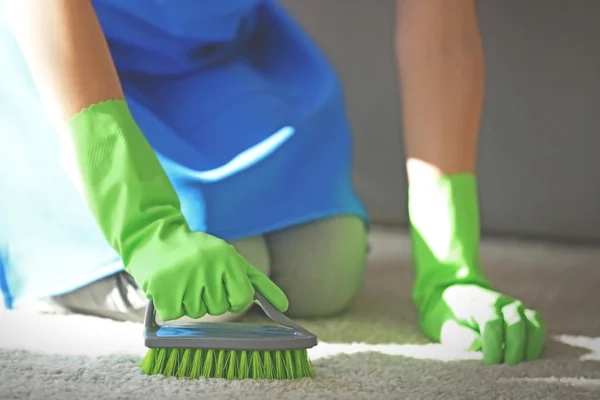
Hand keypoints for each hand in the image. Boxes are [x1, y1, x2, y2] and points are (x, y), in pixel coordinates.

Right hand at [127, 227, 288, 320]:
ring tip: (182, 278)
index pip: (242, 299)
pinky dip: (171, 304)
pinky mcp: (162, 289)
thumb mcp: (231, 259)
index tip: (221, 286)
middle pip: (218, 309)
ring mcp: (184, 278)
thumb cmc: (198, 252)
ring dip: (189, 300)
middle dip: (209, 298)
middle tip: (197, 277)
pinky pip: (175, 314)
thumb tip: (284, 307)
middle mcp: (207, 267)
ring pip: (196, 313)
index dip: (232, 298)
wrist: (154, 235)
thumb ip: (258, 283)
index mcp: (227, 258)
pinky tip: (169, 285)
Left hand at [419, 284, 545, 364]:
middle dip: (512, 348)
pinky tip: (526, 358)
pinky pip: (538, 328)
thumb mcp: (447, 326)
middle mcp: (502, 302)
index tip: (489, 363)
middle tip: (506, 367)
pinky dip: (536, 343)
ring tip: (518, 365)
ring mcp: (517, 307)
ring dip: (528, 347)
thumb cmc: (451, 319)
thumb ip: (460, 336)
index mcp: (479, 302)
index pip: (491, 323)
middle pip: (515, 323)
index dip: (493, 345)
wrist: (457, 299)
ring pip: (533, 324)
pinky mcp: (526, 316)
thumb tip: (476, 345)